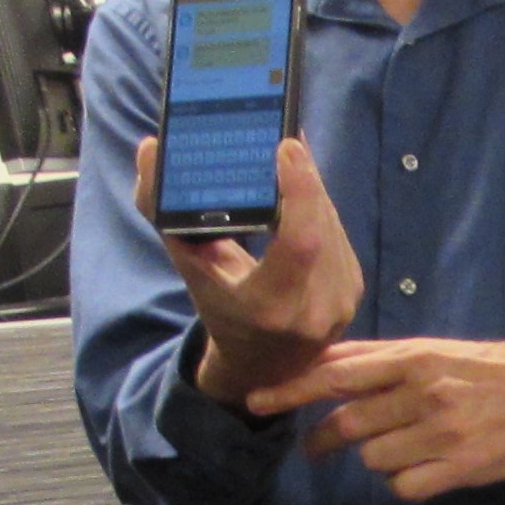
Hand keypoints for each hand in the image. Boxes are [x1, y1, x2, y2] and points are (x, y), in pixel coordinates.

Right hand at [136, 133, 361, 407]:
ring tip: (290, 162)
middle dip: (303, 177)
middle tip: (284, 140)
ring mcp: (340, 302)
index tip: (287, 147)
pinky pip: (340, 235)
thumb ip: (162, 209)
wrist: (260, 364)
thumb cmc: (219, 308)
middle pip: (319, 222)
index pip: (300, 241)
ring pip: (333, 224)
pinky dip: (320, 209)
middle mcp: (312, 310)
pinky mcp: (353, 291)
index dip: (300, 190)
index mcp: (270, 307)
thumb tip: (151, 148)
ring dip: (313, 190)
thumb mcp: (188, 264)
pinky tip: (304, 194)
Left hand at [250, 334, 504, 500]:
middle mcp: (423, 393)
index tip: (257, 400)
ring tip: (402, 446)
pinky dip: (404, 482)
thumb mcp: (435, 350)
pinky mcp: (459, 468)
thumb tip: (323, 361)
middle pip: (347, 423)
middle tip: (315, 447)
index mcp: (415, 358)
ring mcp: (441, 434)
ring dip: (375, 458)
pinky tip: (423, 468)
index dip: (291, 388)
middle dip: (324, 438)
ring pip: (373, 459)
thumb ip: (381, 358)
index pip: (337, 373)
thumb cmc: (489, 369)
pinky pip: (403, 486)